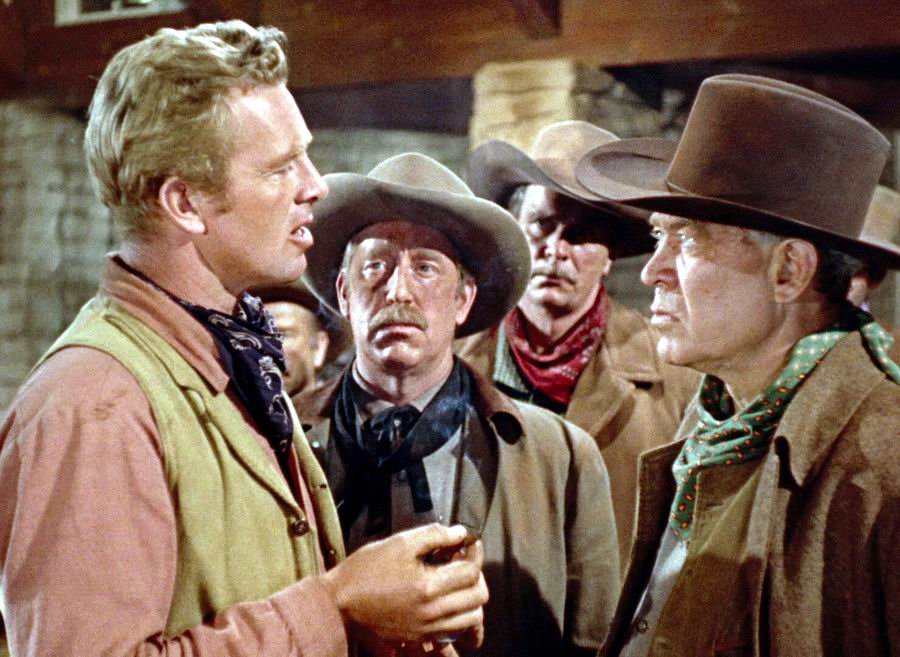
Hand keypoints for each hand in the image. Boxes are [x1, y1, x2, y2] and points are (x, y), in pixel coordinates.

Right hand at [320, 523, 487, 642]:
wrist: (340, 603)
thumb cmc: (366, 570)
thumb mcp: (399, 542)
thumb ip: (434, 535)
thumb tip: (460, 533)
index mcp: (428, 586)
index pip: (471, 572)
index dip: (474, 553)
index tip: (468, 543)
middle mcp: (432, 612)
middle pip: (478, 597)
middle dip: (476, 576)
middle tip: (462, 562)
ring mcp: (428, 628)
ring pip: (472, 619)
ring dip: (471, 598)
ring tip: (456, 583)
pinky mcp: (421, 637)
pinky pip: (455, 632)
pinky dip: (460, 617)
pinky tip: (448, 602)